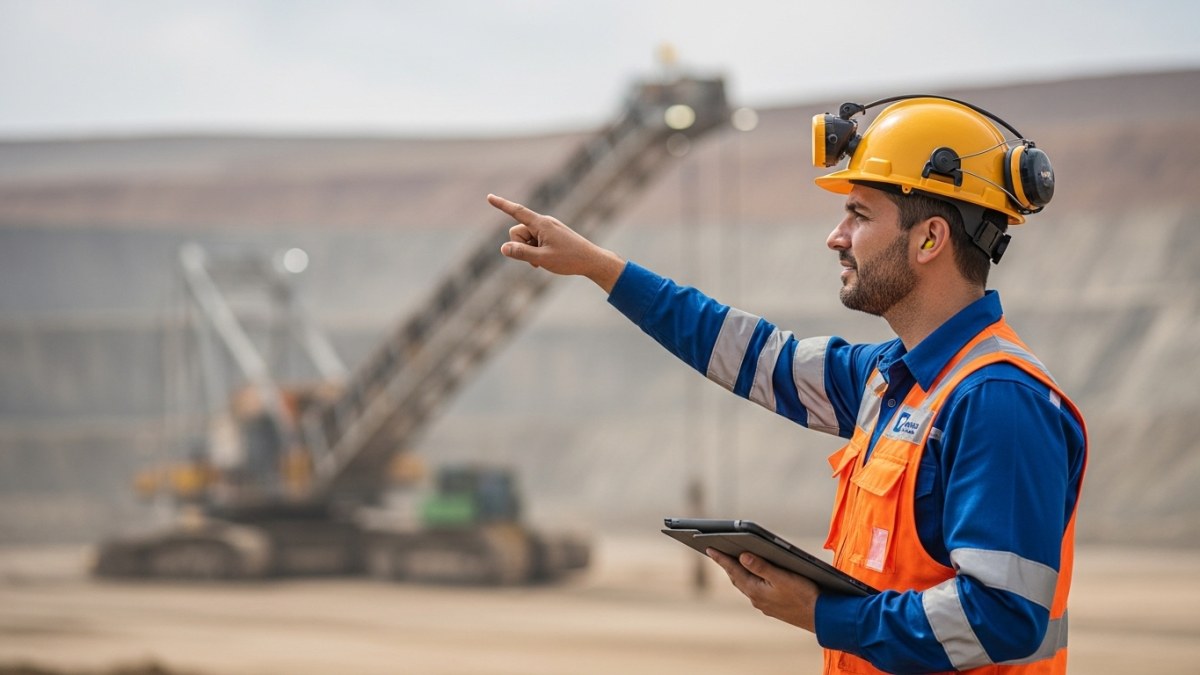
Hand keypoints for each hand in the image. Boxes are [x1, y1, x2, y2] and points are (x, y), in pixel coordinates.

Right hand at [488, 194, 625, 292]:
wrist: (592, 260)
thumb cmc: (569, 259)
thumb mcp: (542, 259)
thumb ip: (521, 253)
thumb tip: (503, 248)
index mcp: (542, 224)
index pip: (517, 211)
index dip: (502, 205)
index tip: (489, 197)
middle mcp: (544, 222)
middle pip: (517, 231)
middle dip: (520, 246)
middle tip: (536, 260)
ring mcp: (548, 228)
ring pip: (525, 238)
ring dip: (529, 251)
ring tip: (544, 261)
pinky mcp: (552, 234)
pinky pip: (535, 241)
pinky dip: (536, 251)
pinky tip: (548, 259)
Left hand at [707, 548, 819, 632]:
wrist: (821, 618)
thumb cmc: (804, 595)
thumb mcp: (782, 577)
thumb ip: (761, 567)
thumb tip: (742, 556)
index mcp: (756, 590)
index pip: (733, 570)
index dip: (721, 558)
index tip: (709, 548)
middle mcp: (756, 599)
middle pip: (737, 578)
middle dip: (727, 565)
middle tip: (716, 552)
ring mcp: (764, 604)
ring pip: (746, 585)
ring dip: (738, 573)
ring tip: (731, 562)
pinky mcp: (773, 607)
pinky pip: (755, 590)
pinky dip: (750, 580)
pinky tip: (753, 576)